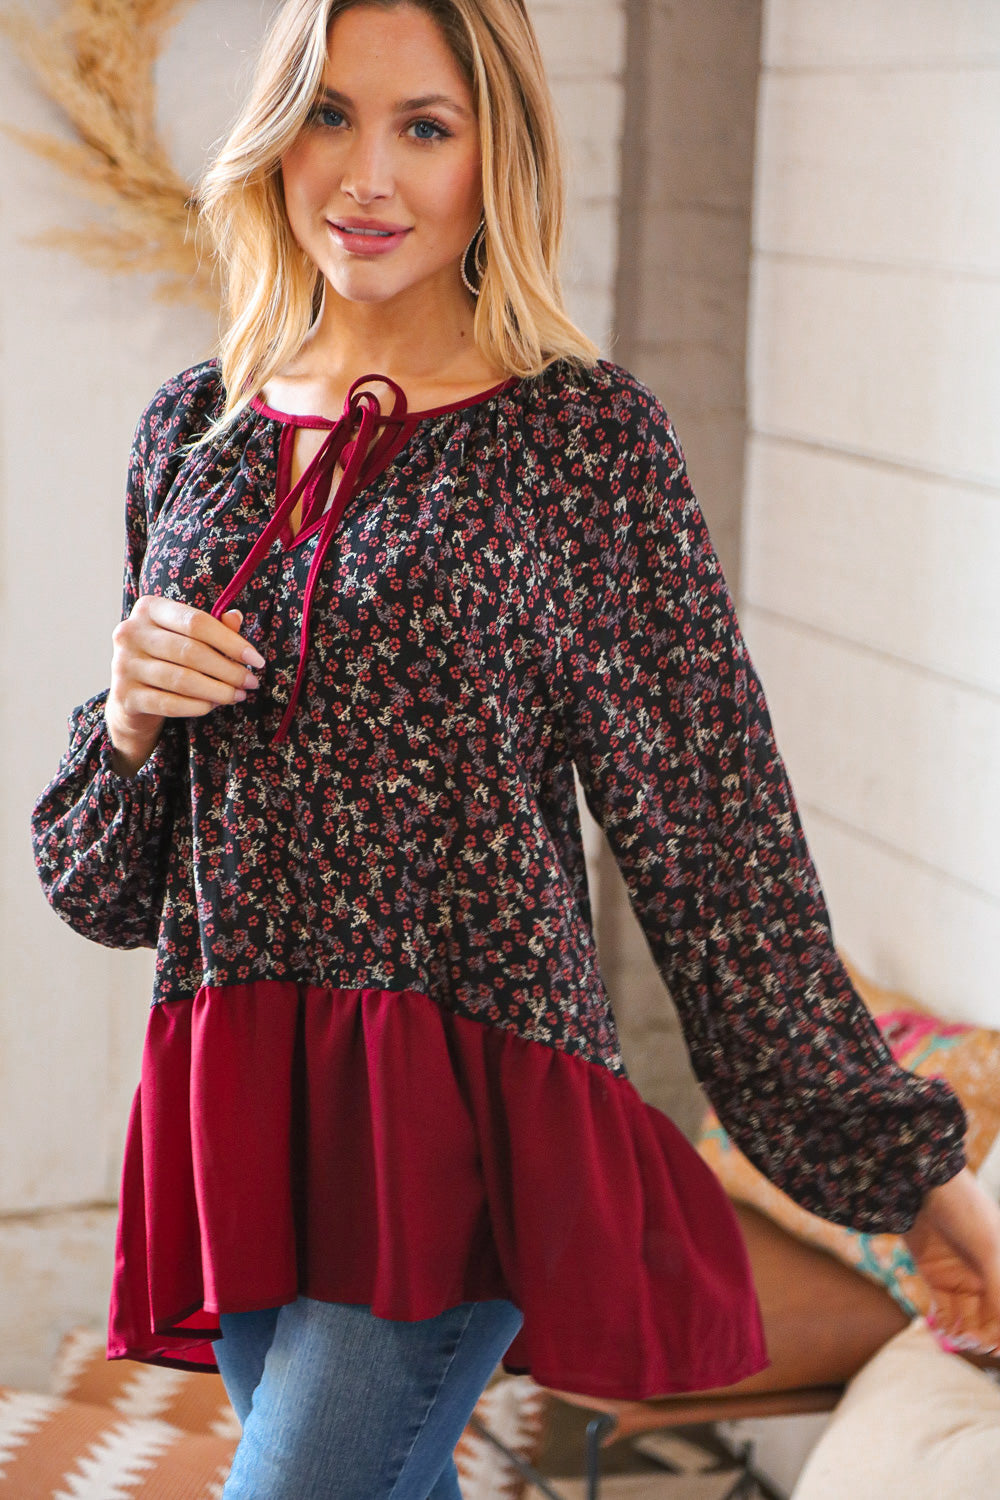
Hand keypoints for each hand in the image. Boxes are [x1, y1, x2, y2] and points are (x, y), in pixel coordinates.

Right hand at [106, 596, 264, 774]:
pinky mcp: (124, 695)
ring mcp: (123, 664)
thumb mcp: (188, 636)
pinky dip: (197, 706)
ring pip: (182, 680)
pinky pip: (169, 703)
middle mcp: (130, 632)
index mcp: (149, 608)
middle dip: (228, 670)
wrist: (132, 695)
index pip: (196, 622)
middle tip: (250, 683)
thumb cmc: (168, 658)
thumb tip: (236, 617)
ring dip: (217, 691)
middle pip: (191, 652)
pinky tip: (212, 706)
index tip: (256, 661)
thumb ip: (213, 627)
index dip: (231, 642)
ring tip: (237, 696)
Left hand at [903, 1166, 999, 1355]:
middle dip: (986, 1335)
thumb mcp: (990, 1249)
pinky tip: (946, 1331)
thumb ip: (998, 1290)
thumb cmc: (965, 1210)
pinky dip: (946, 1325)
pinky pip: (945, 1311)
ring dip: (966, 1334)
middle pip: (990, 1319)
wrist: (923, 1188)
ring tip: (961, 1337)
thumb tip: (999, 1332)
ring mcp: (961, 1279)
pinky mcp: (935, 1278)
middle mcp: (986, 1277)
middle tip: (977, 1340)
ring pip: (969, 1320)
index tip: (997, 1345)